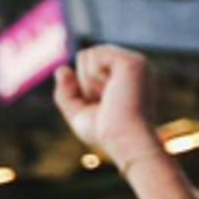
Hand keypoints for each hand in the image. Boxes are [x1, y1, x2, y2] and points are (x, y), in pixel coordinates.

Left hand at [53, 46, 161, 172]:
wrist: (126, 143)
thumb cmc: (108, 134)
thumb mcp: (80, 113)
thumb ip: (66, 92)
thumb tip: (62, 69)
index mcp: (127, 75)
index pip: (89, 65)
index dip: (86, 87)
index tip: (107, 107)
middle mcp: (134, 65)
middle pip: (86, 57)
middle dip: (85, 83)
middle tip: (108, 103)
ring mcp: (135, 61)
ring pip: (87, 55)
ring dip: (89, 82)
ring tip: (111, 98)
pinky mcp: (132, 62)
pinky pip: (93, 55)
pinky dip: (93, 77)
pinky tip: (112, 91)